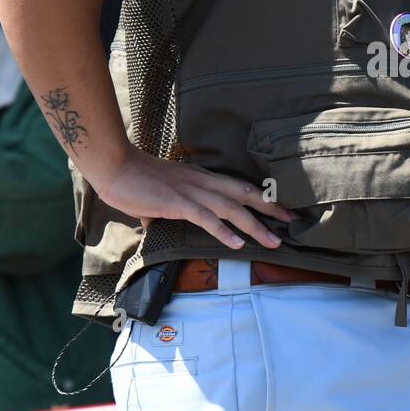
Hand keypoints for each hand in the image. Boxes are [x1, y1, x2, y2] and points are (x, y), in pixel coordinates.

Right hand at [95, 144, 299, 249]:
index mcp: (202, 179)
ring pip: (232, 209)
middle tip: (293, 221)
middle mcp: (203, 182)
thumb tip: (155, 224)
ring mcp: (192, 192)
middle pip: (246, 194)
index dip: (263, 198)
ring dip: (255, 226)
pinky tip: (237, 244)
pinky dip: (223, 232)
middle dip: (272, 208)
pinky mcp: (178, 203)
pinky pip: (206, 218)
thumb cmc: (134, 180)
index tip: (282, 209)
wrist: (116, 167)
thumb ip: (163, 210)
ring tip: (273, 241)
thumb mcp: (158, 196)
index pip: (240, 187)